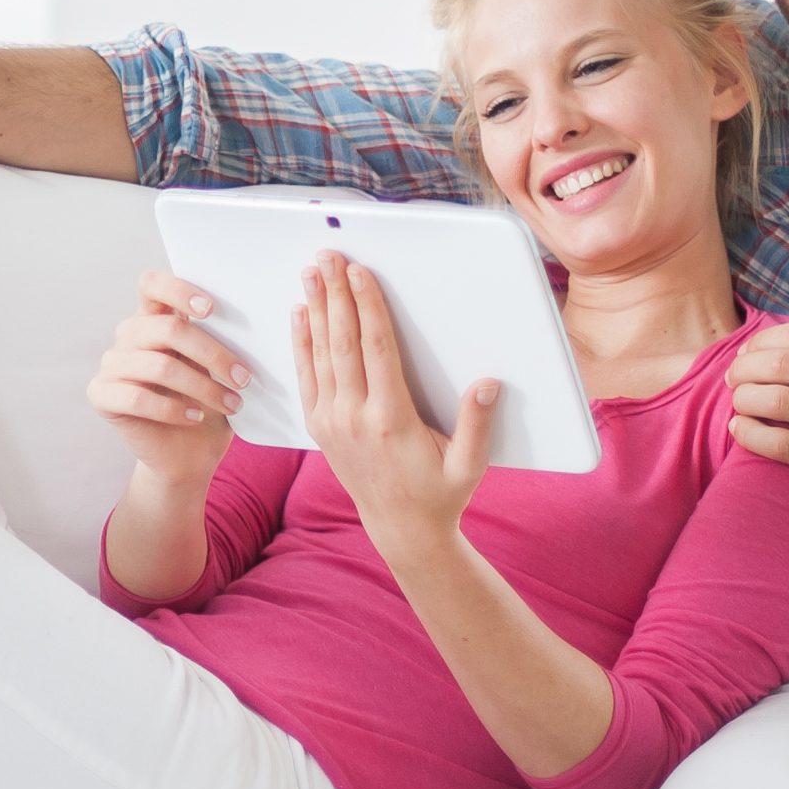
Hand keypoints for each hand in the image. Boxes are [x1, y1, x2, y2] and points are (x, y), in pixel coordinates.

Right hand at [85, 273, 249, 493]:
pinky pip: (138, 398)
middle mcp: (129, 336)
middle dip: (213, 354)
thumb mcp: (216, 371)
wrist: (186, 457)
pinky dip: (173, 409)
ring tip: (232, 404)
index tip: (211, 309)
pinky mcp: (102, 396)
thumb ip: (220, 342)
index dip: (178, 290)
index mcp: (154, 319)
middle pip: (168, 329)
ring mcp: (112, 364)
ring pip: (159, 365)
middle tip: (244, 378)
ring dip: (203, 387)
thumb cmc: (206, 406)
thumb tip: (254, 323)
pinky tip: (195, 417)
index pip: (152, 285)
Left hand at [295, 253, 496, 560]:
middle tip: (328, 257)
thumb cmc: (440, 494)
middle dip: (335, 296)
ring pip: (320, 355)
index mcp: (391, 421)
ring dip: (316, 310)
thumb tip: (488, 384)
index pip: (376, 350)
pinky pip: (307, 377)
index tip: (360, 274)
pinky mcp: (320, 427)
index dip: (367, 308)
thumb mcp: (469, 466)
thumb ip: (477, 425)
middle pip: (342, 343)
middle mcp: (354, 418)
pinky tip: (301, 315)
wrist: (401, 530)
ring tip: (312, 273)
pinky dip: (302, 343)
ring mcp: (332, 422)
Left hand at [728, 293, 788, 521]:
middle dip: (745, 368)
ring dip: (744, 399)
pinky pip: (785, 446)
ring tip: (736, 403)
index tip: (750, 353)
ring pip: (778, 401)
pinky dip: (753, 435)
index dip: (765, 341)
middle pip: (782, 364)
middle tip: (733, 377)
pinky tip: (742, 431)